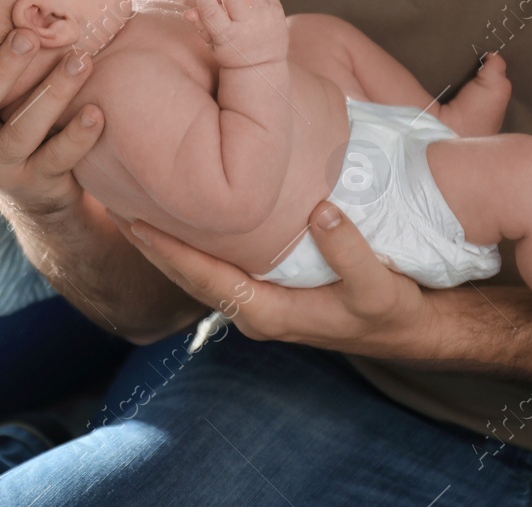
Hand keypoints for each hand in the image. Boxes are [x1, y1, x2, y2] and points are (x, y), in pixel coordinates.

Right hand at [0, 30, 102, 219]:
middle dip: (1, 70)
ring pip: (23, 130)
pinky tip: (96, 111)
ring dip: (53, 93)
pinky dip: (78, 134)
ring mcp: (2, 167)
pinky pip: (58, 157)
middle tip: (25, 36)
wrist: (38, 188)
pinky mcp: (37, 183)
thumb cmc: (8, 119)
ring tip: (81, 61)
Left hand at [121, 201, 432, 358]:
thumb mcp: (377, 289)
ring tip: (140, 203)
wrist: (413, 329)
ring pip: (203, 271)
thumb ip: (350, 253)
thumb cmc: (393, 312)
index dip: (167, 252)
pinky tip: (188, 216)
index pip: (204, 278)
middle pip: (190, 275)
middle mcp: (255, 311)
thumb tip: (320, 213)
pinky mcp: (272, 288)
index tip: (136, 223)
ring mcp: (261, 302)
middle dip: (154, 244)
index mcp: (268, 313)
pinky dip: (198, 243)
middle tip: (118, 201)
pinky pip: (223, 265)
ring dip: (171, 242)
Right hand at [187, 0, 287, 67]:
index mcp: (227, 36)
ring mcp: (265, 18)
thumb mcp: (213, 45)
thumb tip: (188, 12)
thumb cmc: (233, 52)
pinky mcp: (278, 13)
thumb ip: (201, 26)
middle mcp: (247, 26)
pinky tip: (253, 8)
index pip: (211, 11)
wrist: (263, 64)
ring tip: (241, 6)